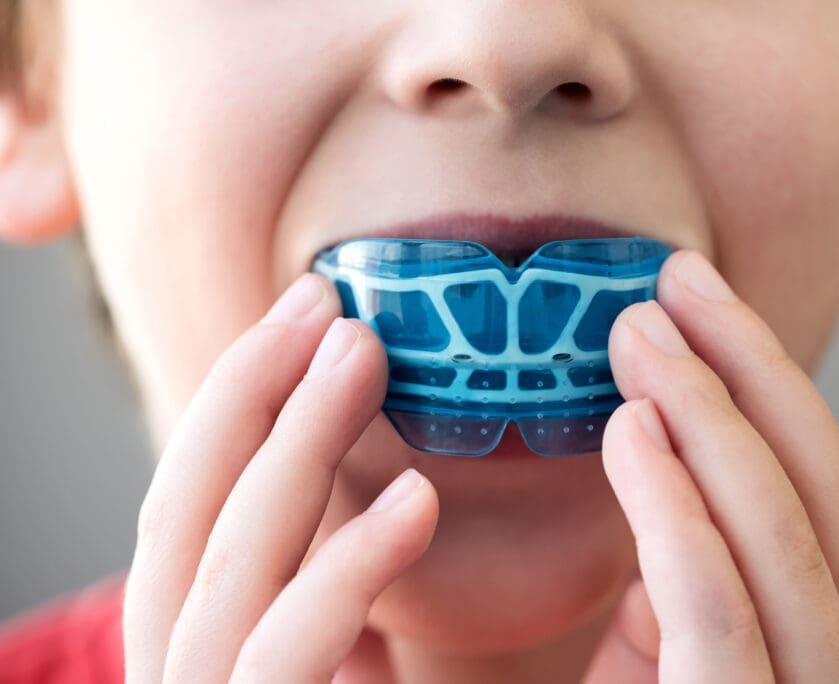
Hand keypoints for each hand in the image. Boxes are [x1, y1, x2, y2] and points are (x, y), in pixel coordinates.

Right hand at [122, 273, 438, 682]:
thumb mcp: (338, 674)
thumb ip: (331, 609)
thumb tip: (380, 512)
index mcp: (192, 651)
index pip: (186, 513)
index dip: (235, 401)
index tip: (304, 314)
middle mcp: (178, 677)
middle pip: (186, 515)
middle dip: (251, 391)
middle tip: (325, 302)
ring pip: (231, 563)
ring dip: (298, 440)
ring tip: (363, 352)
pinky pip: (286, 654)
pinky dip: (349, 566)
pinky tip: (416, 499)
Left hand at [584, 250, 838, 682]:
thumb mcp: (658, 673)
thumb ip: (678, 606)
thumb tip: (666, 522)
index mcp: (825, 655)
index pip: (826, 504)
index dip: (772, 387)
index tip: (701, 302)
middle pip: (827, 502)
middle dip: (752, 373)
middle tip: (672, 286)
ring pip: (788, 543)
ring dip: (712, 418)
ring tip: (640, 335)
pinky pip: (720, 616)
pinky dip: (676, 512)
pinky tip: (632, 430)